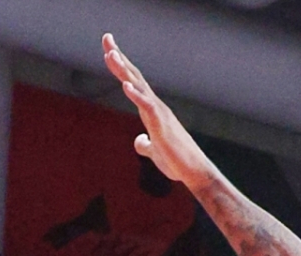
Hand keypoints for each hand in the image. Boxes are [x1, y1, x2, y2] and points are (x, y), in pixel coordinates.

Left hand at [103, 35, 210, 188]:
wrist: (193, 172)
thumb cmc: (177, 160)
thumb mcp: (155, 151)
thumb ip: (145, 144)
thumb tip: (139, 142)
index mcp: (150, 109)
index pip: (133, 82)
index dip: (120, 66)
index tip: (108, 49)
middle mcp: (154, 105)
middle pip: (133, 76)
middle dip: (119, 57)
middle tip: (106, 38)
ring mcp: (159, 113)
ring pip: (139, 86)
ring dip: (124, 70)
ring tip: (111, 54)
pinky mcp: (161, 126)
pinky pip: (147, 107)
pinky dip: (136, 95)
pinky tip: (125, 85)